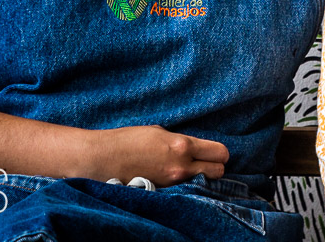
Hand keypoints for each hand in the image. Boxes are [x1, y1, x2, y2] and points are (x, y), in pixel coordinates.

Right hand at [84, 125, 228, 185]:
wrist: (103, 158)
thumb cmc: (129, 140)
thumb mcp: (159, 132)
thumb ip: (179, 140)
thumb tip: (192, 147)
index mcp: (182, 145)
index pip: (219, 152)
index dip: (220, 152)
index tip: (215, 152)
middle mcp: (181, 166)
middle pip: (218, 171)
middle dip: (215, 166)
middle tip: (206, 163)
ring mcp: (172, 182)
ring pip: (204, 183)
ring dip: (202, 178)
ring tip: (191, 171)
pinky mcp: (163, 193)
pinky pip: (185, 190)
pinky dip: (186, 186)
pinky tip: (177, 179)